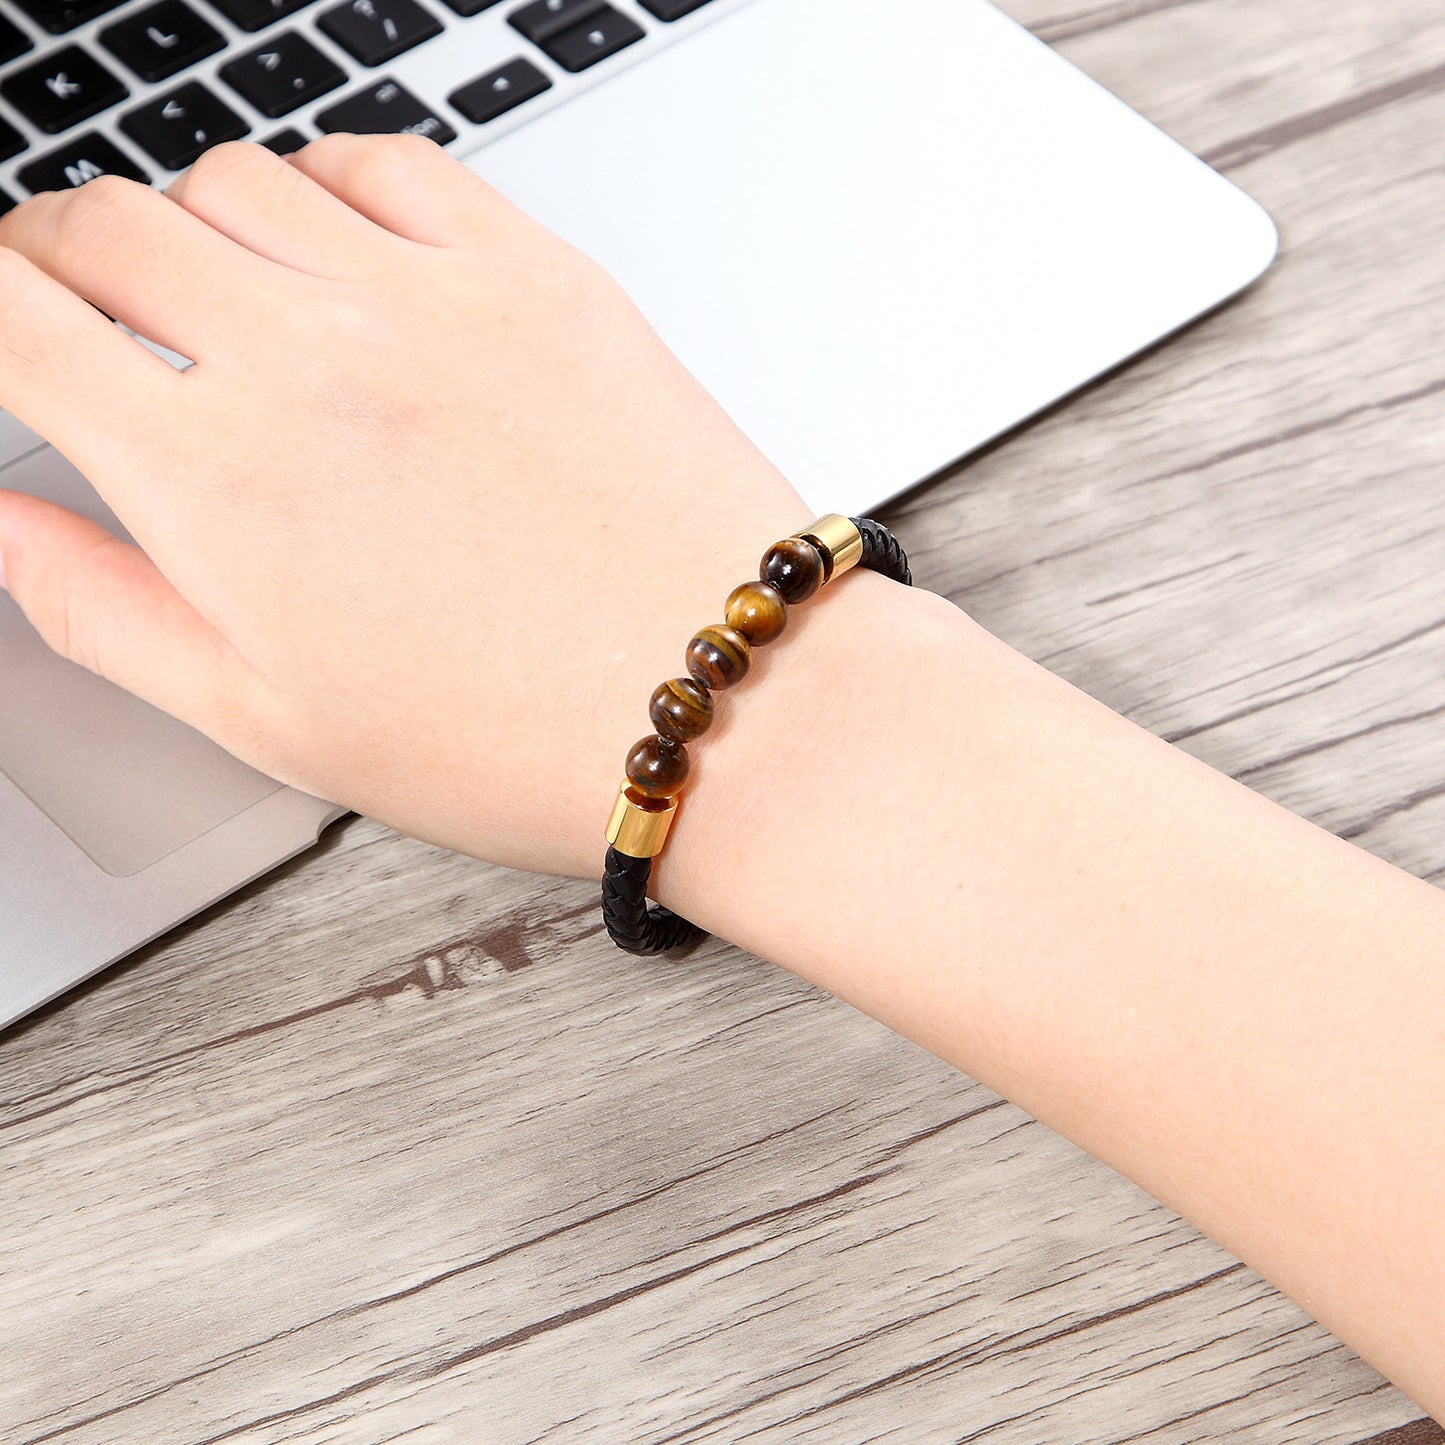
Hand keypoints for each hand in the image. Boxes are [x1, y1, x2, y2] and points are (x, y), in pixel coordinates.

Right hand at [0, 135, 812, 876]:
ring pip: (237, 180)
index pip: (18, 320)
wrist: (723, 698)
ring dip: (193, 223)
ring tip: (219, 293)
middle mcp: (306, 357)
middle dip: (59, 256)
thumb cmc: (518, 737)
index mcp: (216, 481)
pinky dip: (326, 186)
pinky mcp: (535, 274)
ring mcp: (426, 297)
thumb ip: (104, 610)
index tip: (3, 331)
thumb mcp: (272, 723)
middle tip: (79, 304)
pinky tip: (338, 248)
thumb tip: (4, 525)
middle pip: (108, 225)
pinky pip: (385, 165)